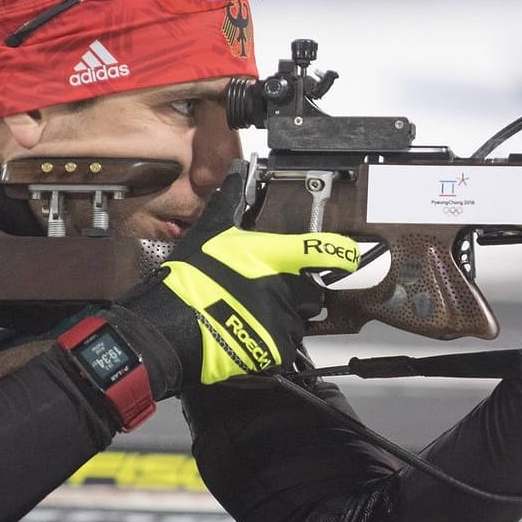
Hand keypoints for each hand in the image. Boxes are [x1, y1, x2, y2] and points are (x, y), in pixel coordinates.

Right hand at [107, 161, 359, 394]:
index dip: (341, 253)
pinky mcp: (276, 350)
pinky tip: (247, 336)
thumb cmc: (188, 278)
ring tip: (249, 316)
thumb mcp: (208, 233)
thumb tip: (236, 172)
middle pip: (312, 291)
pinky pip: (285, 346)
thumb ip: (229, 202)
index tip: (352, 256)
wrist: (168, 327)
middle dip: (297, 292)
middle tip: (268, 292)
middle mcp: (285, 288)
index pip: (321, 251)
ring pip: (298, 320)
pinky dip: (271, 344)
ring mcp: (283, 320)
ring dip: (283, 318)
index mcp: (274, 256)